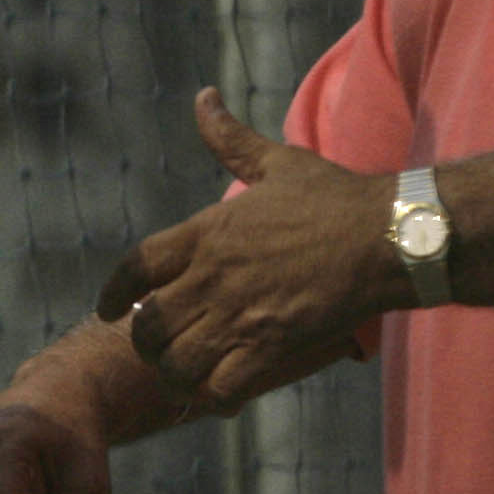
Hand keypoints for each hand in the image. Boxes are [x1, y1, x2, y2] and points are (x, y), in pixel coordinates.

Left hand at [92, 89, 391, 411]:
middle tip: (158, 348)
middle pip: (149, 326)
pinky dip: (213, 396)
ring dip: (175, 374)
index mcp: (207, 231)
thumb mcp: (277, 160)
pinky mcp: (270, 347)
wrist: (384, 238)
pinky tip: (223, 391)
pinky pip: (219, 388)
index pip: (137, 266)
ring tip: (185, 375)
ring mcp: (239, 314)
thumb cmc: (335, 197)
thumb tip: (203, 97)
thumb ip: (230, 137)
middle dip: (145, 343)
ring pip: (176, 363)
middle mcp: (212, 276)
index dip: (115, 292)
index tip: (110, 309)